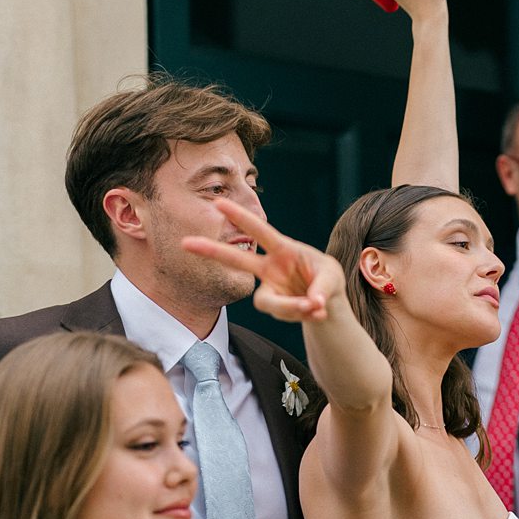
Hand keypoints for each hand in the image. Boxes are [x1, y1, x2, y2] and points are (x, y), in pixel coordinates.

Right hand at [182, 196, 347, 324]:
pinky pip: (283, 315)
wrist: (326, 300)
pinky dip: (302, 315)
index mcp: (284, 249)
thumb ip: (322, 288)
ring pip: (268, 303)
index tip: (219, 203)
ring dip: (293, 308)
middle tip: (184, 242)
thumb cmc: (327, 278)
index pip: (260, 232)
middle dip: (211, 250)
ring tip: (318, 306)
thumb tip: (313, 303)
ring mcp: (269, 287)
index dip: (241, 217)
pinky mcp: (273, 305)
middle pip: (236, 259)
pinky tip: (317, 311)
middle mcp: (270, 267)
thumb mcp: (333, 278)